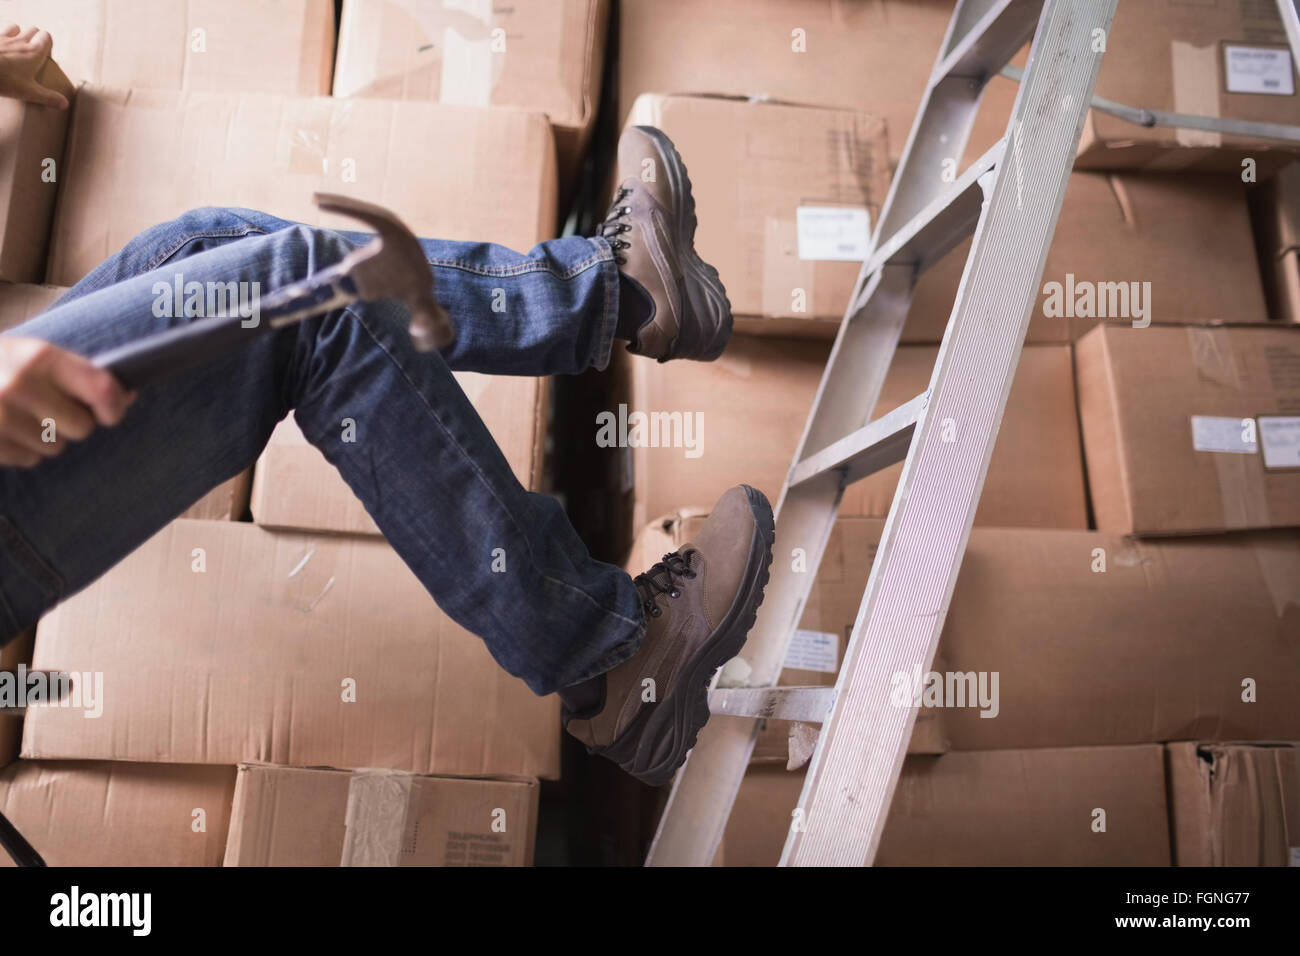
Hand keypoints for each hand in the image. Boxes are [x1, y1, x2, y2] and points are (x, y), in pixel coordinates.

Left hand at [0, 24, 67, 108]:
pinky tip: (0, 48)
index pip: (47, 37)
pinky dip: (1, 37)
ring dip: (17, 33)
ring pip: (15, 27)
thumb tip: (64, 104)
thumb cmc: (4, 79)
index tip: (47, 55)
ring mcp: (4, 37)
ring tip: (16, 46)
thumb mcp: (28, 92)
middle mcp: (21, 41)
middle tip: (33, 52)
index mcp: (34, 52)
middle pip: (33, 30)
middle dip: (35, 37)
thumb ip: (48, 97)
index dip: (48, 43)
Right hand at [0, 338, 134, 466]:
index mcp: (39, 356)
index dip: (114, 405)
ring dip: (46, 438)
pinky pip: (28, 459)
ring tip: (20, 415)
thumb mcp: (32, 354)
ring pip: (55, 447)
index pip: (101, 388)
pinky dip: (22, 449)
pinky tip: (4, 429)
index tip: (113, 412)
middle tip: (49, 409)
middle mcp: (20, 384)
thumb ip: (78, 373)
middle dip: (72, 423)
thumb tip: (127, 396)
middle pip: (82, 426)